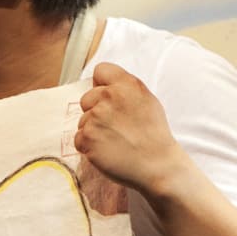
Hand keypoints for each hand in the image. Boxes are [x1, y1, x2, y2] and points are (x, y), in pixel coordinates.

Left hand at [75, 63, 186, 200]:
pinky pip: (78, 138)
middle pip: (87, 98)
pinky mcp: (87, 137)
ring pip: (82, 120)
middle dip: (95, 111)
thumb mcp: (147, 100)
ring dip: (92, 131)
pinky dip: (89, 146)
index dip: (101, 85)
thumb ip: (125, 89)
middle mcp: (109, 96)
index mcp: (127, 84)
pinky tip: (107, 150)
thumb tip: (103, 86)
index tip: (108, 99)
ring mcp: (96, 117)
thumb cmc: (154, 135)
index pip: (101, 71)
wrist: (157, 165)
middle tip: (113, 126)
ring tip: (114, 141)